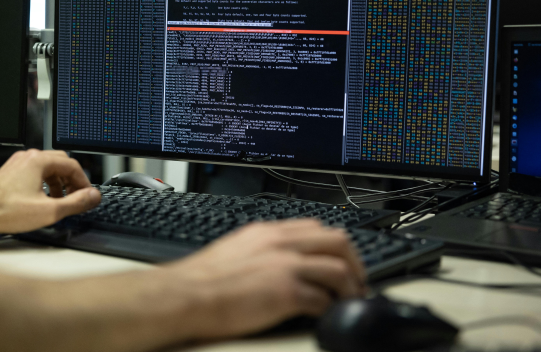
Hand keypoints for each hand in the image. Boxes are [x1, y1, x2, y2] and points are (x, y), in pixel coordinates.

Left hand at [0, 150, 100, 238]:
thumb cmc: (6, 211)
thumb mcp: (49, 211)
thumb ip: (76, 203)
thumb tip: (93, 196)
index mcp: (38, 161)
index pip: (72, 165)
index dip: (84, 182)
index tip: (88, 195)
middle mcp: (28, 157)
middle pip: (61, 163)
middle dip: (72, 180)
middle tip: (77, 196)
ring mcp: (18, 163)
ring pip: (48, 167)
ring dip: (59, 183)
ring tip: (61, 201)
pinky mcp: (11, 172)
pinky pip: (36, 172)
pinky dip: (46, 183)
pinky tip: (45, 199)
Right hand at [168, 219, 365, 338]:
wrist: (186, 295)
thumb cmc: (203, 279)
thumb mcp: (235, 249)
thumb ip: (262, 249)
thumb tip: (278, 262)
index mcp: (268, 232)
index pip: (315, 228)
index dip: (335, 246)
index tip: (340, 260)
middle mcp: (281, 244)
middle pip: (337, 242)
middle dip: (354, 262)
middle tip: (356, 282)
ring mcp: (286, 266)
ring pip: (339, 268)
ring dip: (350, 288)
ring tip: (348, 301)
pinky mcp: (287, 292)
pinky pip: (324, 299)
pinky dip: (331, 308)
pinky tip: (326, 315)